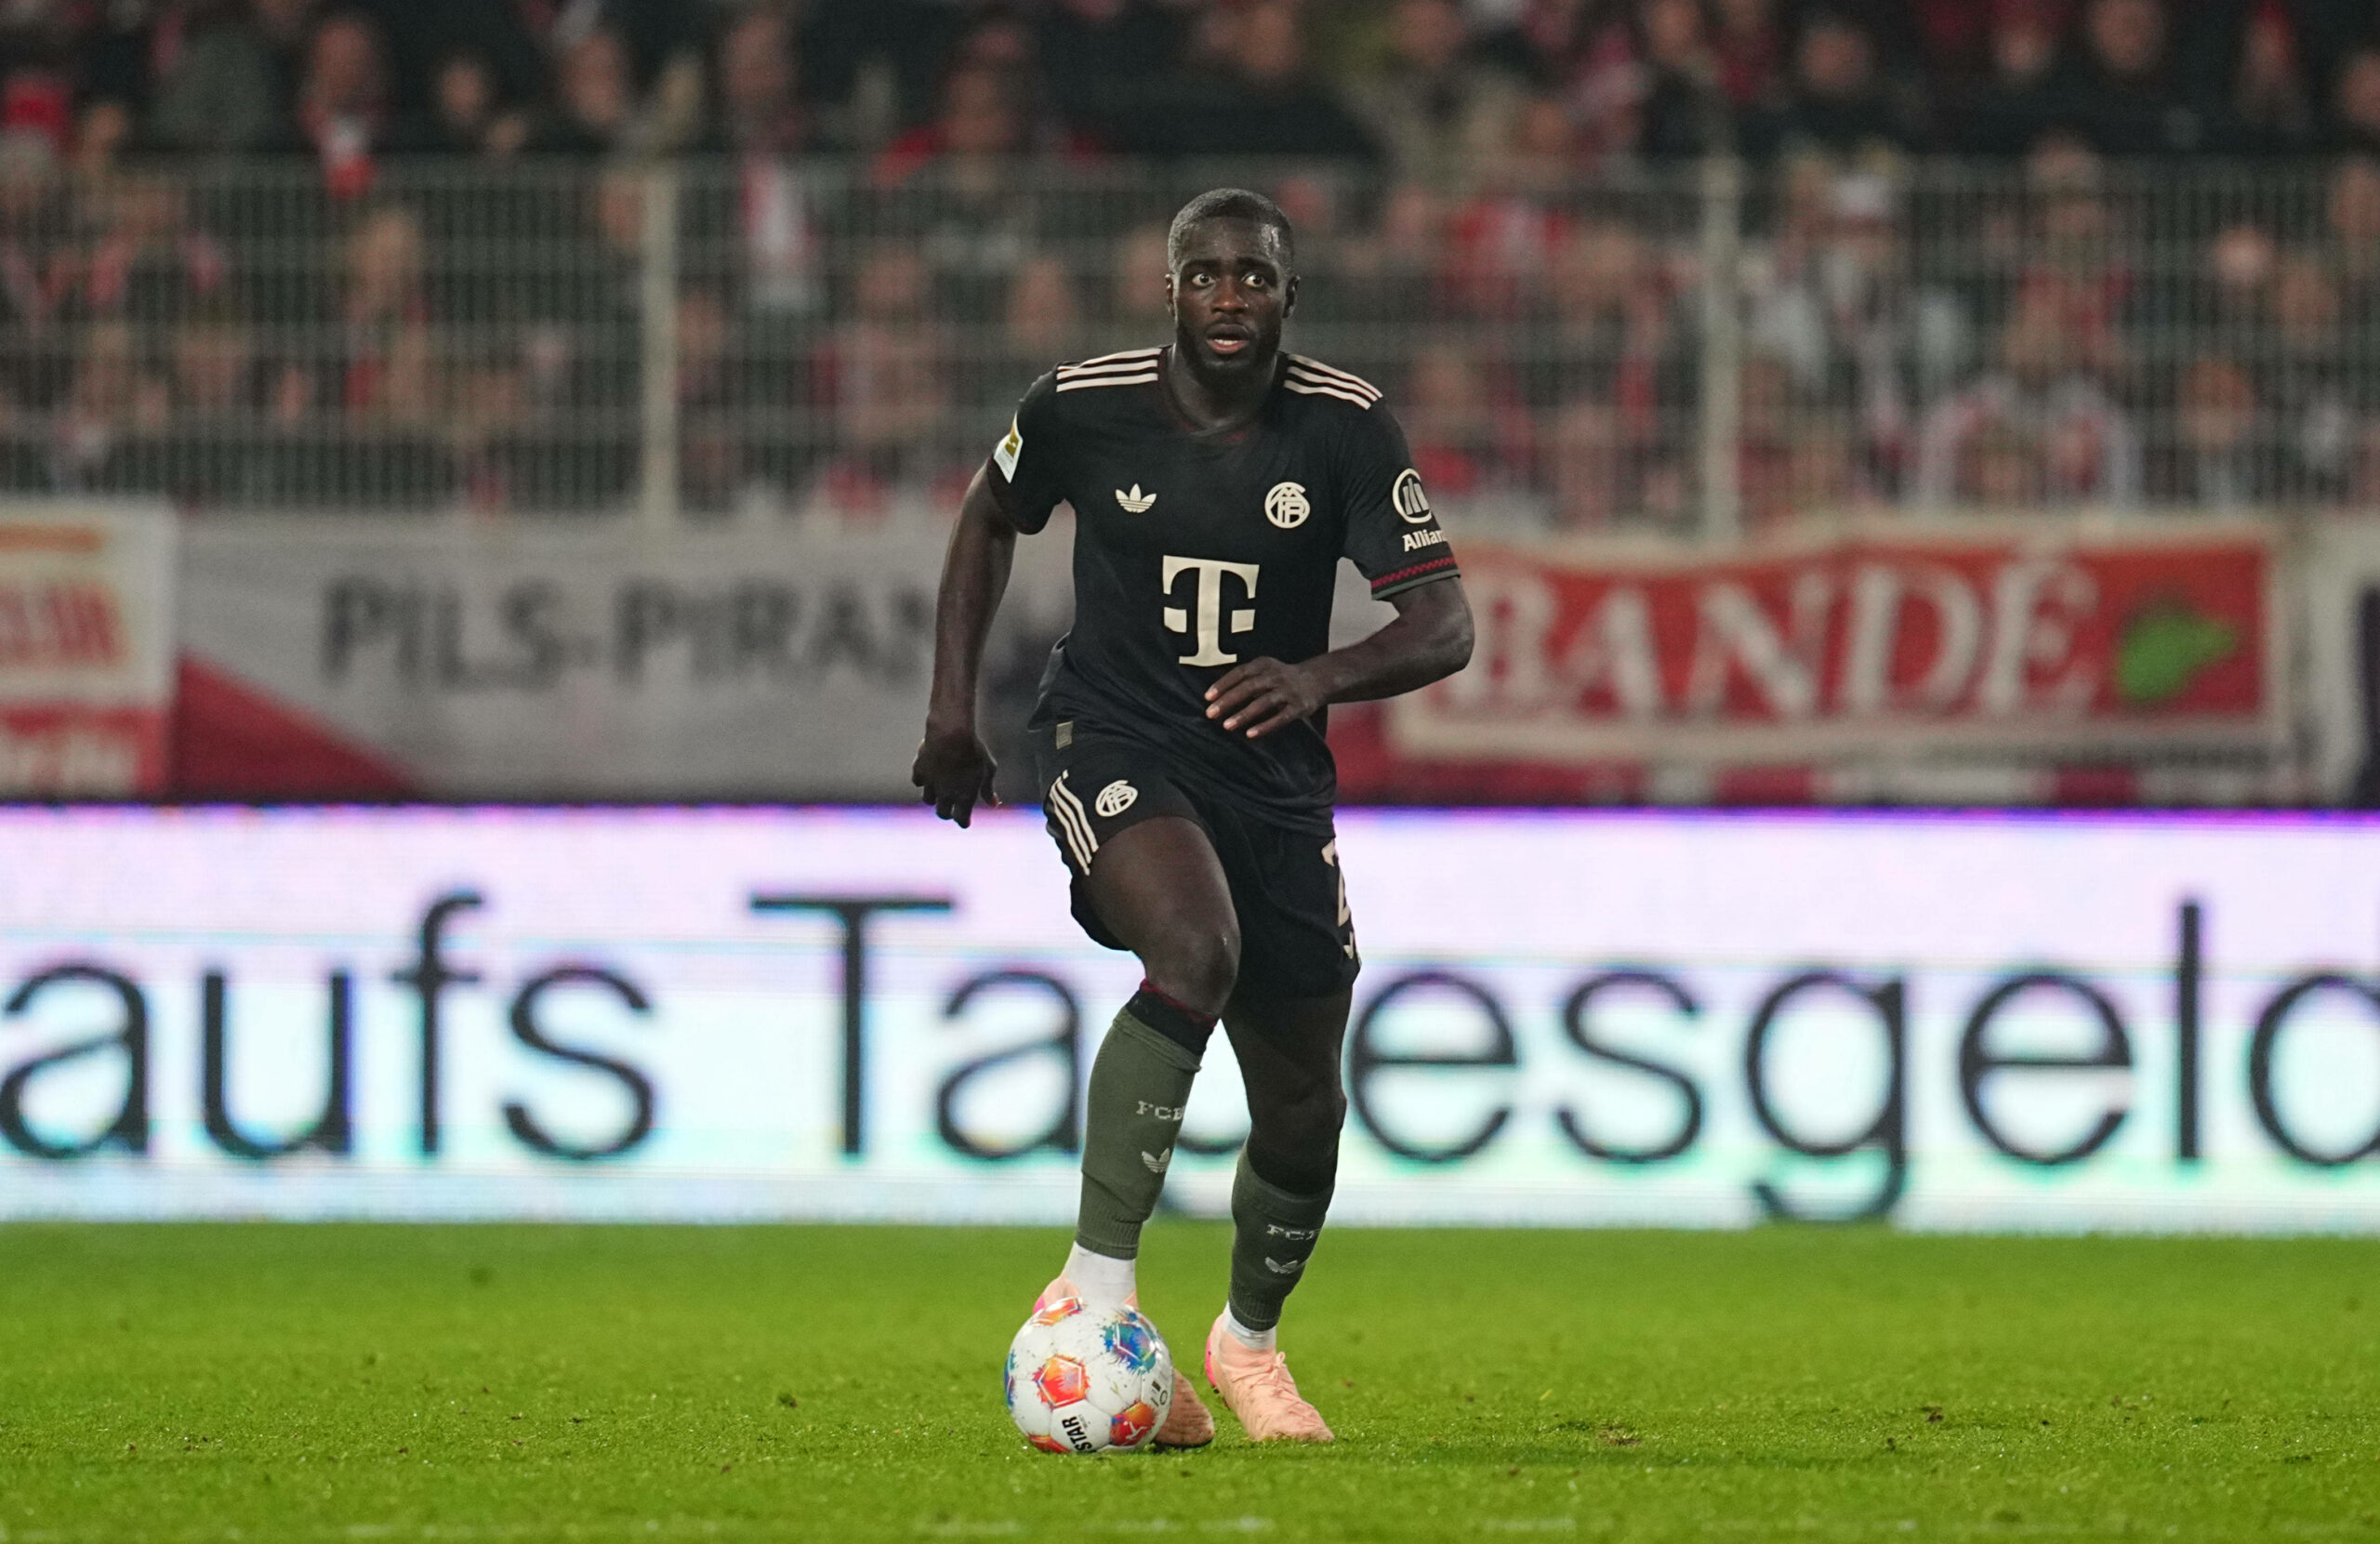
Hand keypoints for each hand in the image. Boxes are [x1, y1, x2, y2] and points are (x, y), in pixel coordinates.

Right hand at [911, 724, 998, 826]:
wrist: (950, 734)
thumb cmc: (974, 750)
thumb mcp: (988, 769)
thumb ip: (988, 789)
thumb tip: (993, 804)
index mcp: (964, 796)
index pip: (961, 819)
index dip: (963, 821)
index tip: (964, 820)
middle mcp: (946, 794)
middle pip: (943, 814)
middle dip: (947, 812)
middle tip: (950, 807)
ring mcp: (931, 784)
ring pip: (928, 800)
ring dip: (935, 797)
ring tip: (940, 789)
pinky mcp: (919, 771)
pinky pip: (918, 782)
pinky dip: (923, 779)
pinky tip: (929, 773)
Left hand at [1205, 657, 1325, 738]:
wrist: (1317, 679)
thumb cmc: (1281, 678)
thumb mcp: (1265, 670)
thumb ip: (1245, 678)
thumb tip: (1216, 695)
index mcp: (1264, 665)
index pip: (1240, 673)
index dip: (1223, 684)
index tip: (1207, 697)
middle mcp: (1275, 676)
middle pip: (1248, 687)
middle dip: (1228, 701)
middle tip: (1211, 713)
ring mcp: (1288, 691)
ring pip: (1263, 703)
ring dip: (1243, 714)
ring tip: (1227, 726)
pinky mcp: (1298, 707)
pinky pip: (1280, 718)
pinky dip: (1265, 726)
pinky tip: (1250, 734)